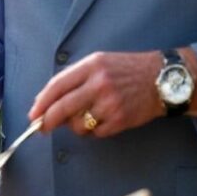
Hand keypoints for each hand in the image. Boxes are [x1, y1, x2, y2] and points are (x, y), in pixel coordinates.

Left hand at [29, 50, 162, 136]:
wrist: (162, 79)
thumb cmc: (126, 70)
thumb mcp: (98, 63)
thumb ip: (74, 78)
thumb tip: (47, 101)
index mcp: (91, 66)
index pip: (57, 86)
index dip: (42, 102)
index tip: (33, 113)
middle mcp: (99, 84)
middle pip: (63, 107)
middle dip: (48, 120)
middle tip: (41, 128)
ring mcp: (111, 103)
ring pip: (79, 124)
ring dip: (75, 125)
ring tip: (84, 117)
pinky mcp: (121, 120)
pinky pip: (96, 132)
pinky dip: (93, 130)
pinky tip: (100, 120)